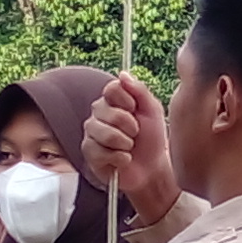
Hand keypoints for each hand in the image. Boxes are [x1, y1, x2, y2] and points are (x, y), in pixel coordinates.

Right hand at [78, 73, 179, 225]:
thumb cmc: (152, 139)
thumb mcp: (152, 111)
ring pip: (105, 133)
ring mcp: (91, 134)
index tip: (135, 110)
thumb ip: (139, 91)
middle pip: (107, 111)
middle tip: (136, 133)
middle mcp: (98, 114)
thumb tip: (123, 74)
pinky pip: (101, 152)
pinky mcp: (89, 153)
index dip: (126, 100)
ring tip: (130, 147)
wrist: (152, 168)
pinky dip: (119, 158)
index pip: (111, 88)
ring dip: (125, 143)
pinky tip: (123, 159)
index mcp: (113, 101)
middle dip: (129, 125)